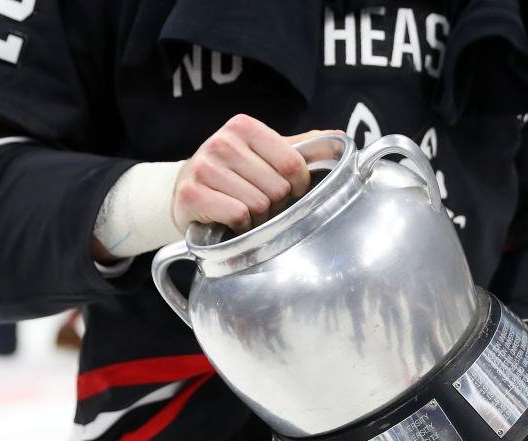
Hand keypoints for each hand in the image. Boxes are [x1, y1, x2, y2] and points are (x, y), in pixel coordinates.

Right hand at [172, 115, 340, 232]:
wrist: (187, 192)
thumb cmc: (233, 175)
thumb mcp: (264, 155)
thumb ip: (300, 147)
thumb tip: (340, 137)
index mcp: (243, 126)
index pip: (292, 163)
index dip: (298, 185)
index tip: (289, 190)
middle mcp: (221, 142)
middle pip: (277, 188)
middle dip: (274, 203)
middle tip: (259, 202)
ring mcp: (203, 168)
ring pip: (258, 205)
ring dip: (257, 218)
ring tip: (244, 211)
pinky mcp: (191, 195)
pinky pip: (238, 216)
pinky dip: (240, 226)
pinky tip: (231, 220)